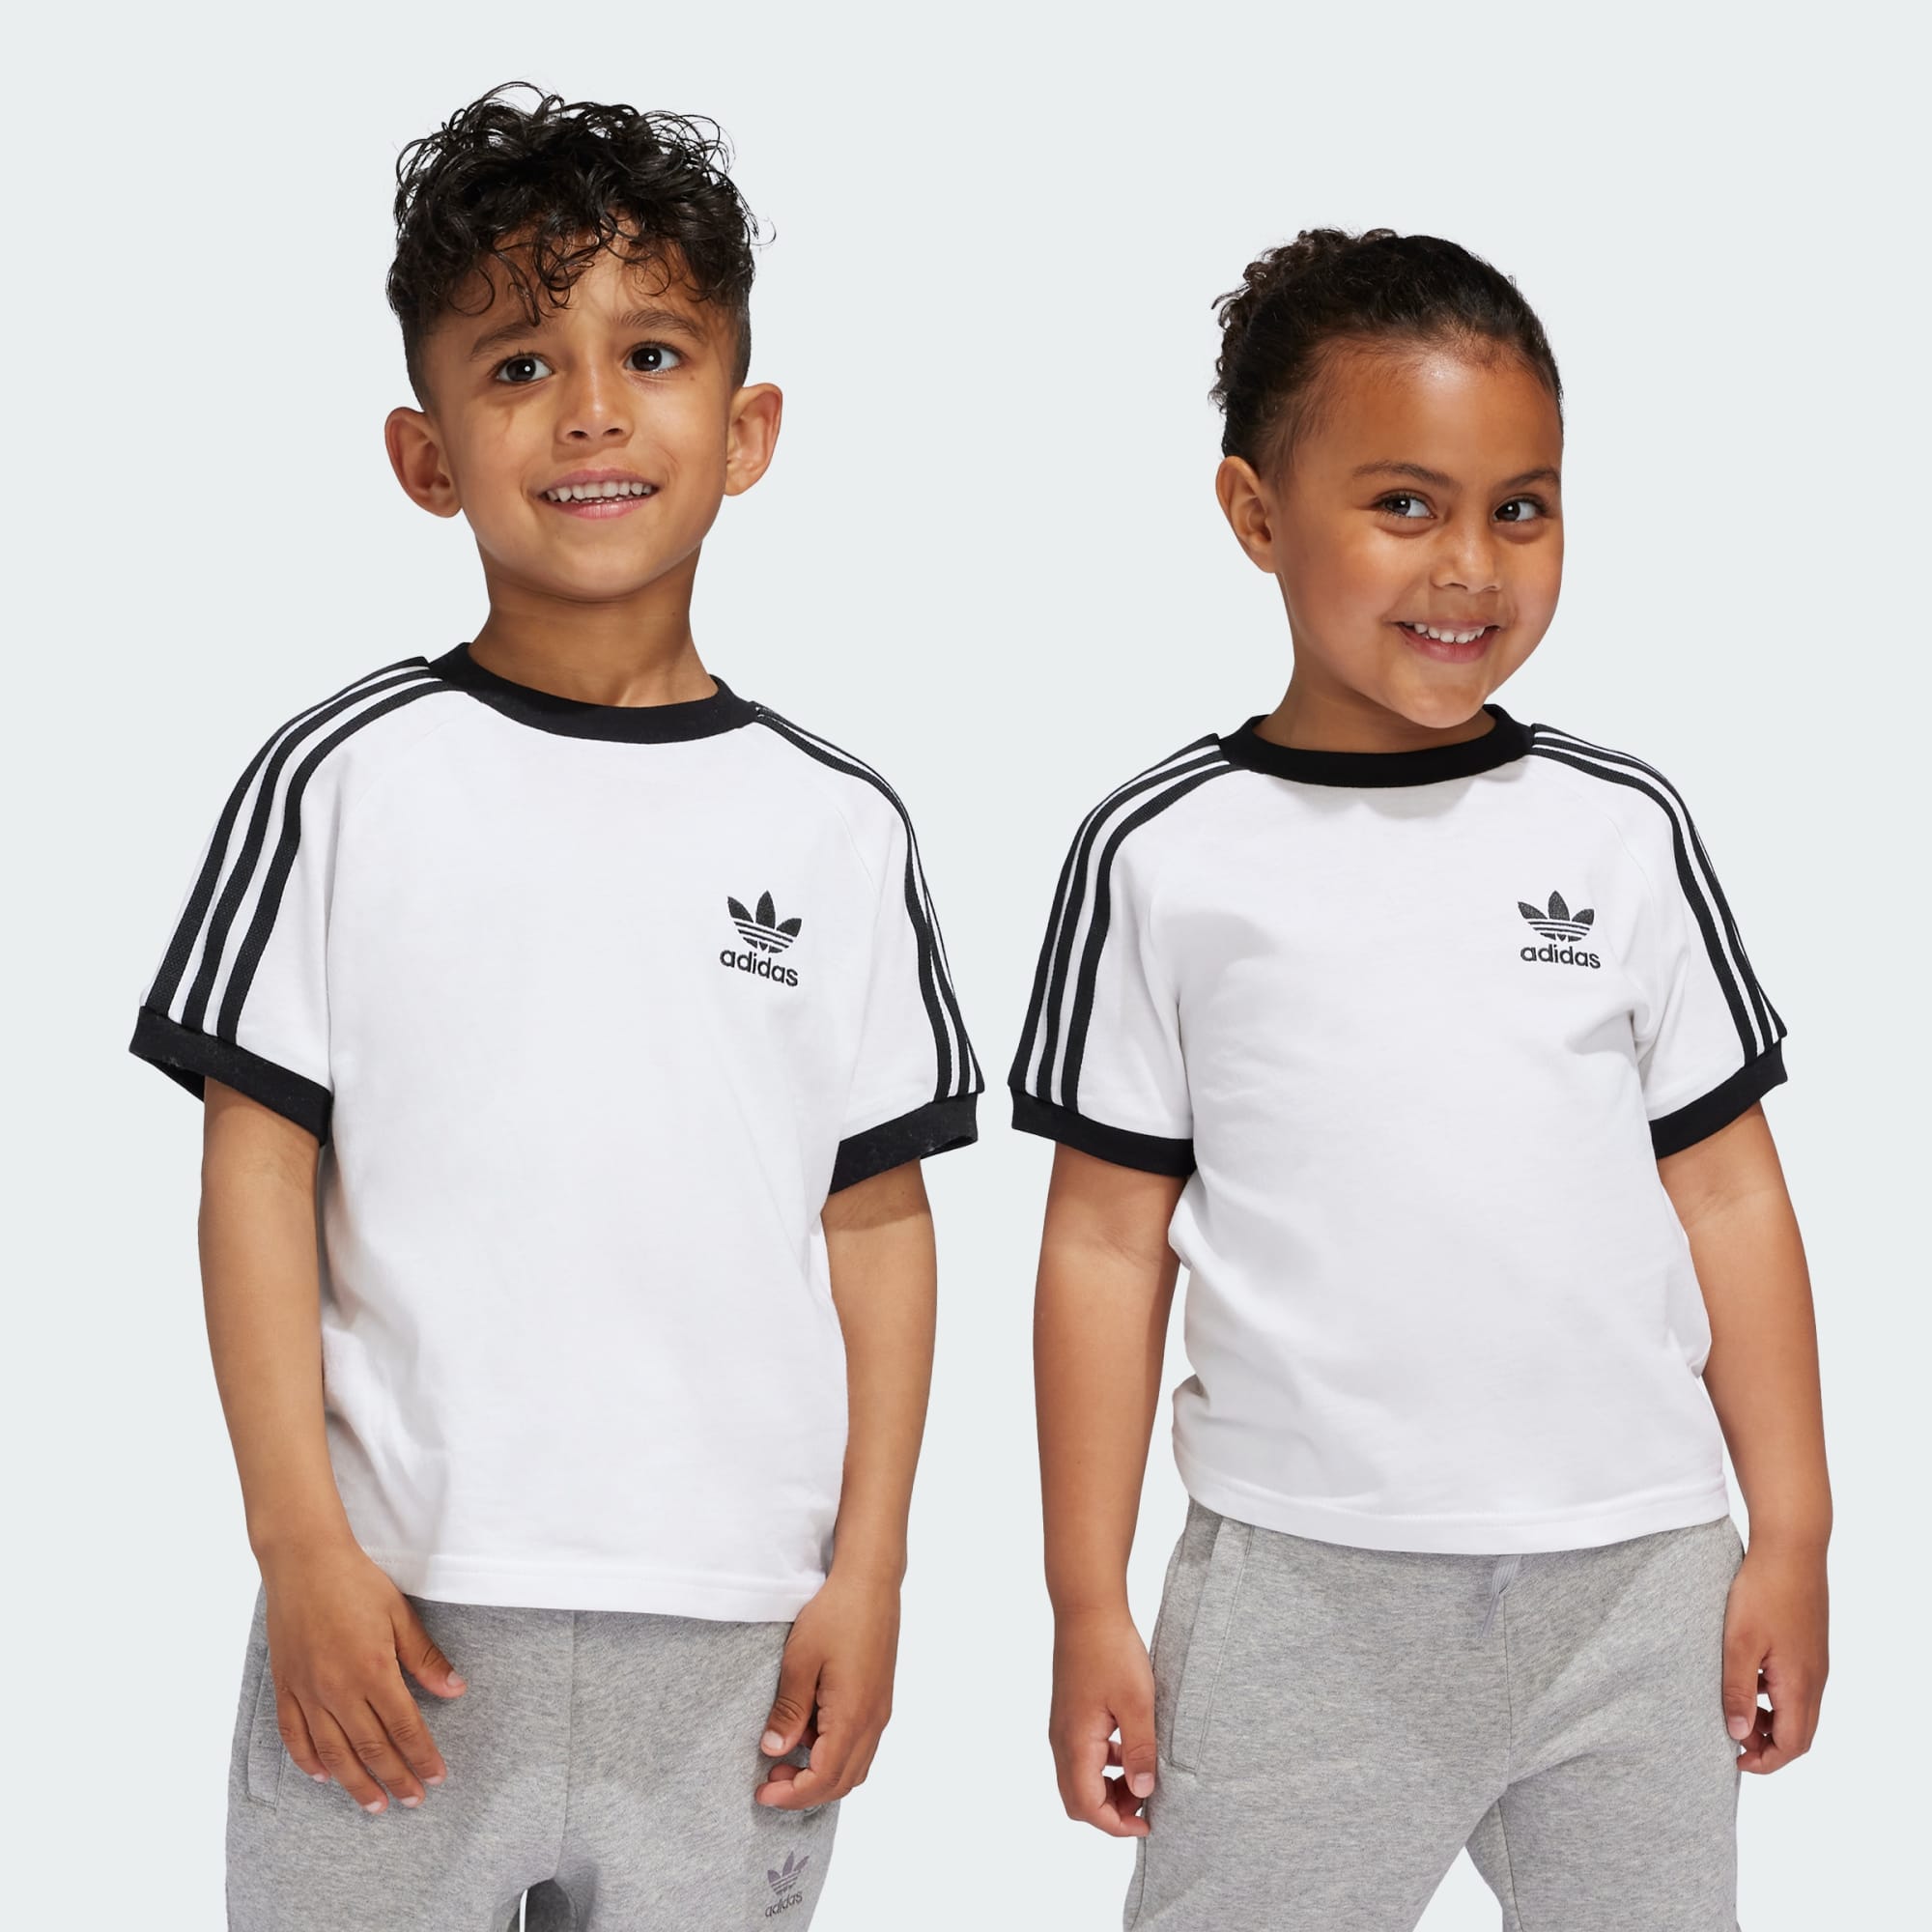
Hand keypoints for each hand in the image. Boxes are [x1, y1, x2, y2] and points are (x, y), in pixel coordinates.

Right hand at [259, 1537, 466, 1811]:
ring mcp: (307, 1691)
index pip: (404, 1728)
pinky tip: (323, 1776)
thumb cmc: (357, 1583)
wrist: (304, 1563)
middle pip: (370, 1748)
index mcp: (373, 1671)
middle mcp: (338, 1690)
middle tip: (412, 1801)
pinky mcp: (284, 1687)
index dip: (421, 1756)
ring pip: (333, 1752)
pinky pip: (294, 1735)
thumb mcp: (400, 1616)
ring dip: (355, 1782)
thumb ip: (425, 1659)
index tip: (435, 1777)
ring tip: (374, 1804)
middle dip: (395, 1778)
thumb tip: (455, 1690)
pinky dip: (308, 1761)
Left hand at [754, 1567, 898, 1808]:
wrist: (871, 1582)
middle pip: (844, 1782)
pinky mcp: (880, 1697)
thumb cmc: (836, 1615)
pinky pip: (861, 1744)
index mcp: (853, 1716)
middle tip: (771, 1779)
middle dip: (806, 1791)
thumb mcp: (800, 1661)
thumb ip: (789, 1710)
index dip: (793, 1795)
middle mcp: (873, 1720)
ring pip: (856, 1766)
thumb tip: (775, 1750)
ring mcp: (880, 1709)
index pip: (825, 1779)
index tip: (763, 1793)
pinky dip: (835, 1752)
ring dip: (822, 1774)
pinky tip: (811, 1728)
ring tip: (788, 1756)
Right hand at [1050, 1605, 1156, 1836]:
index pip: (1087, 1806)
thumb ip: (1140, 1751)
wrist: (1087, 1609)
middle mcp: (1061, 1740)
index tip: (1148, 1822)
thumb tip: (1142, 1793)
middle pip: (1076, 1799)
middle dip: (1110, 1812)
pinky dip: (1103, 1766)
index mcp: (1076, 1743)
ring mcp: (1062, 1726)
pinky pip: (1080, 1756)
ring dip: (1107, 1789)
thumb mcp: (1137, 1703)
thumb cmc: (1111, 1651)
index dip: (1116, 1825)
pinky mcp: (1069, 1714)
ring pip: (1077, 1779)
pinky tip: (1128, 1749)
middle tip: (1145, 1803)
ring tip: (1141, 1777)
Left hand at [1722, 1533, 1827, 1772]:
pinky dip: (1777, 1697)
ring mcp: (1816, 1663)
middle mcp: (1815, 1679)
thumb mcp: (1738, 1643)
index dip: (1765, 1761)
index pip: (1792, 1745)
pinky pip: (1799, 1688)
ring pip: (1800, 1711)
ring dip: (1772, 1721)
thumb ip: (1738, 1690)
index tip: (1735, 1759)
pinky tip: (1750, 1678)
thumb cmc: (1762, 1592)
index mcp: (1799, 1685)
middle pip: (1800, 1734)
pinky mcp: (1810, 1648)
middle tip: (1734, 1740)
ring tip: (1737, 1709)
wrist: (1791, 1549)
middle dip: (1770, 1746)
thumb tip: (1738, 1734)